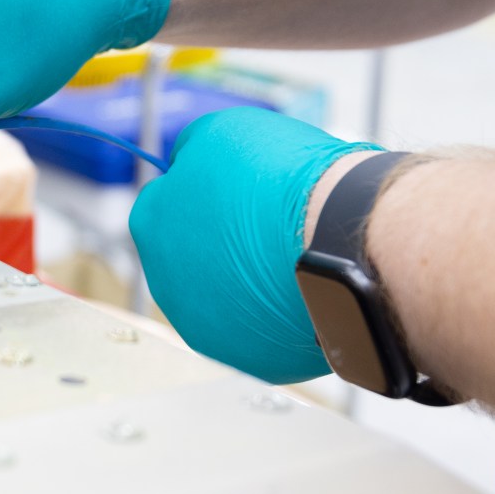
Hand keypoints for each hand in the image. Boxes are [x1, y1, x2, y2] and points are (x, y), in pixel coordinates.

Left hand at [130, 108, 376, 383]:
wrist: (343, 242)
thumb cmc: (286, 182)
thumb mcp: (223, 132)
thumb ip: (192, 149)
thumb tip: (188, 159)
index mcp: (151, 224)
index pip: (163, 204)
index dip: (203, 193)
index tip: (236, 190)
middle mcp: (167, 284)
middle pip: (192, 258)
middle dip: (222, 244)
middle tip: (267, 224)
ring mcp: (208, 330)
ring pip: (227, 300)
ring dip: (249, 282)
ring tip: (292, 257)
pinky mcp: (253, 362)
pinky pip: (265, 332)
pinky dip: (281, 315)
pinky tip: (305, 288)